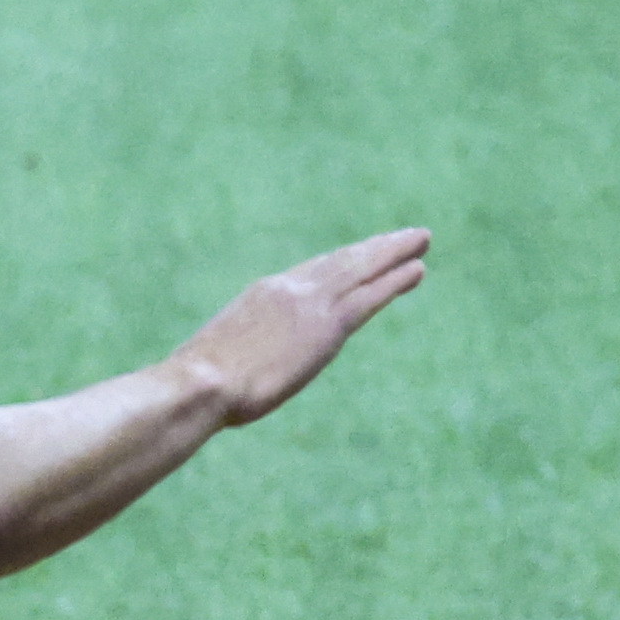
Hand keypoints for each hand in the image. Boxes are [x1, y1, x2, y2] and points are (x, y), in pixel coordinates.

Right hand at [168, 227, 431, 426]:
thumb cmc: (199, 383)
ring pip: (361, 270)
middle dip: (374, 248)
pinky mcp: (328, 326)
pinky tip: (417, 270)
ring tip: (421, 240)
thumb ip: (241, 353)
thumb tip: (236, 369)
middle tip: (406, 236)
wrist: (202, 383)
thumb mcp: (220, 357)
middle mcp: (288, 290)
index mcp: (261, 296)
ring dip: (393, 253)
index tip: (361, 254)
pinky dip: (395, 281)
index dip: (341, 262)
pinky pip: (370, 296)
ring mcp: (309, 305)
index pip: (310, 272)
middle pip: (341, 262)